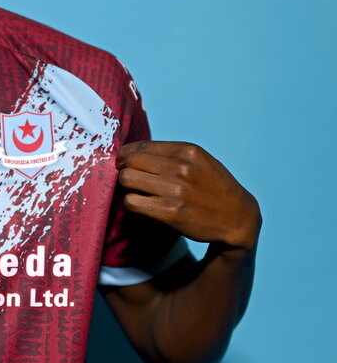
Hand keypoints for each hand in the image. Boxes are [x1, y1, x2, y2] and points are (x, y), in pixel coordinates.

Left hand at [115, 141, 260, 250]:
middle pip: (129, 162)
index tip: (124, 163)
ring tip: (137, 191)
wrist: (237, 216)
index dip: (126, 155)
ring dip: (127, 187)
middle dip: (124, 170)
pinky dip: (132, 203)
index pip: (140, 146)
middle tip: (129, 178)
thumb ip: (171, 154)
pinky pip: (132, 202)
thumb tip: (134, 153)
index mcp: (187, 151)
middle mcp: (180, 167)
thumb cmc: (214, 186)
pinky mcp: (170, 212)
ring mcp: (175, 190)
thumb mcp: (200, 160)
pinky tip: (142, 204)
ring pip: (126, 180)